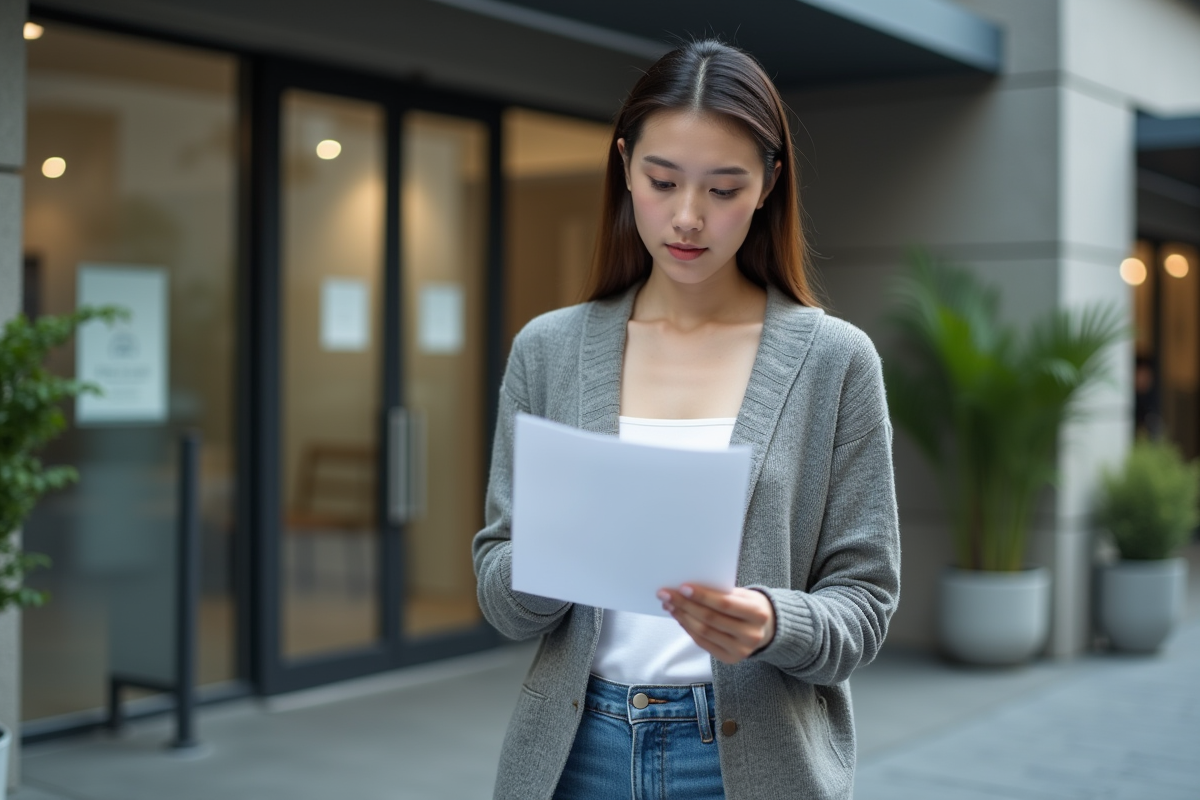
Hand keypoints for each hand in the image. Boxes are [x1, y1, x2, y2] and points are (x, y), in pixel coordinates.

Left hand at [657, 584, 775, 663]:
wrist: (767, 629)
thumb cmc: (750, 606)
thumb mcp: (744, 595)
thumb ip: (722, 592)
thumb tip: (687, 589)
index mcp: (758, 614)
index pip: (725, 604)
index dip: (703, 596)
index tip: (682, 587)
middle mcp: (751, 635)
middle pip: (710, 619)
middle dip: (685, 605)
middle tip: (666, 595)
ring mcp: (741, 650)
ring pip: (704, 632)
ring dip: (683, 617)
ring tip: (669, 605)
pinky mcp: (730, 659)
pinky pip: (703, 643)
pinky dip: (688, 629)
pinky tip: (680, 617)